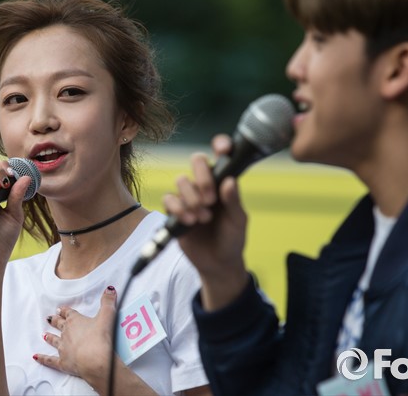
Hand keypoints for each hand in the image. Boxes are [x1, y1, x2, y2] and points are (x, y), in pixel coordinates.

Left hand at [36, 287, 155, 395]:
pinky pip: (50, 360)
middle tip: (50, 318)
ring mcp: (63, 348)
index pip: (68, 313)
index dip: (65, 311)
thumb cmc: (100, 338)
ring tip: (44, 335)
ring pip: (54, 340)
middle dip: (55, 321)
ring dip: (49, 337)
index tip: (60, 308)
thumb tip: (110, 289)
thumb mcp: (107, 316)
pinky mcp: (62, 362)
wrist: (95, 361)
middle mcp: (66, 333)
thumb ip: (108, 302)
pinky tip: (36, 357)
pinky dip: (42, 358)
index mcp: (75, 321)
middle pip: (59, 325)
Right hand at [163, 134, 249, 309]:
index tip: (222, 149)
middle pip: (196, 161)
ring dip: (192, 199)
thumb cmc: (232, 238)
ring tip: (204, 218)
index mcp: (224, 182)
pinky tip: (190, 221)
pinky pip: (169, 198)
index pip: (221, 155)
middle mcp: (205, 184)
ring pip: (181, 180)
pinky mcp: (175, 210)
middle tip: (211, 199)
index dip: (221, 145)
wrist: (218, 263)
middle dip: (202, 177)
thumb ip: (233, 201)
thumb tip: (230, 181)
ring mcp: (189, 196)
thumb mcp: (238, 221)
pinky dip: (179, 209)